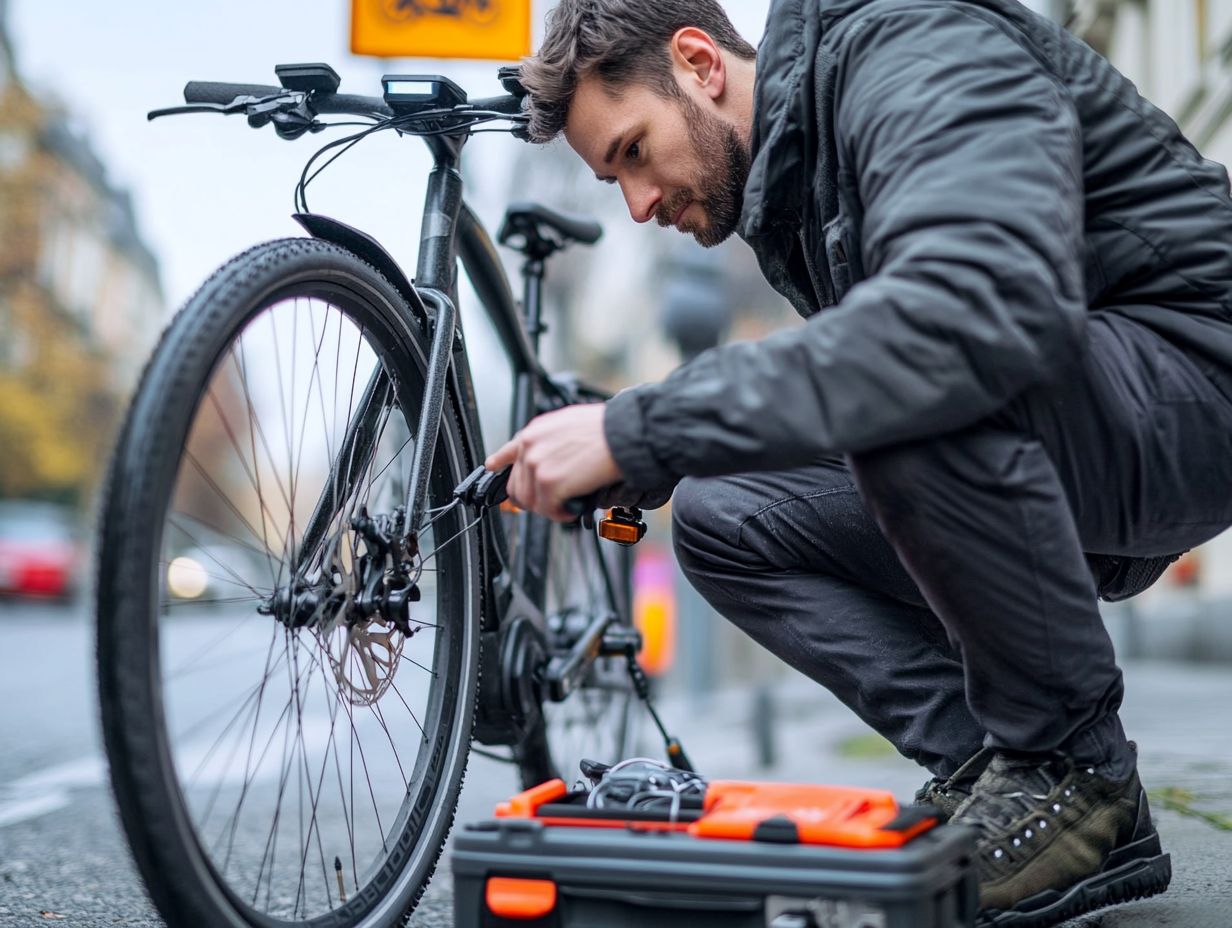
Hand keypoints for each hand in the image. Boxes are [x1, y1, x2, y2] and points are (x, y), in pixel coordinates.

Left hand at [486, 404, 621, 520]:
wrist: (622, 434)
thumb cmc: (605, 429)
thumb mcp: (568, 423)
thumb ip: (550, 440)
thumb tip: (550, 459)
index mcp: (534, 432)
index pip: (506, 453)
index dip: (500, 466)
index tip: (495, 470)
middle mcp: (530, 447)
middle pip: (517, 487)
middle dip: (535, 497)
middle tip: (554, 500)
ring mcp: (537, 466)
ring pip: (530, 502)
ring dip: (549, 507)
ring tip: (567, 503)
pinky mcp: (549, 484)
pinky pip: (548, 510)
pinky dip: (561, 514)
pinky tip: (574, 506)